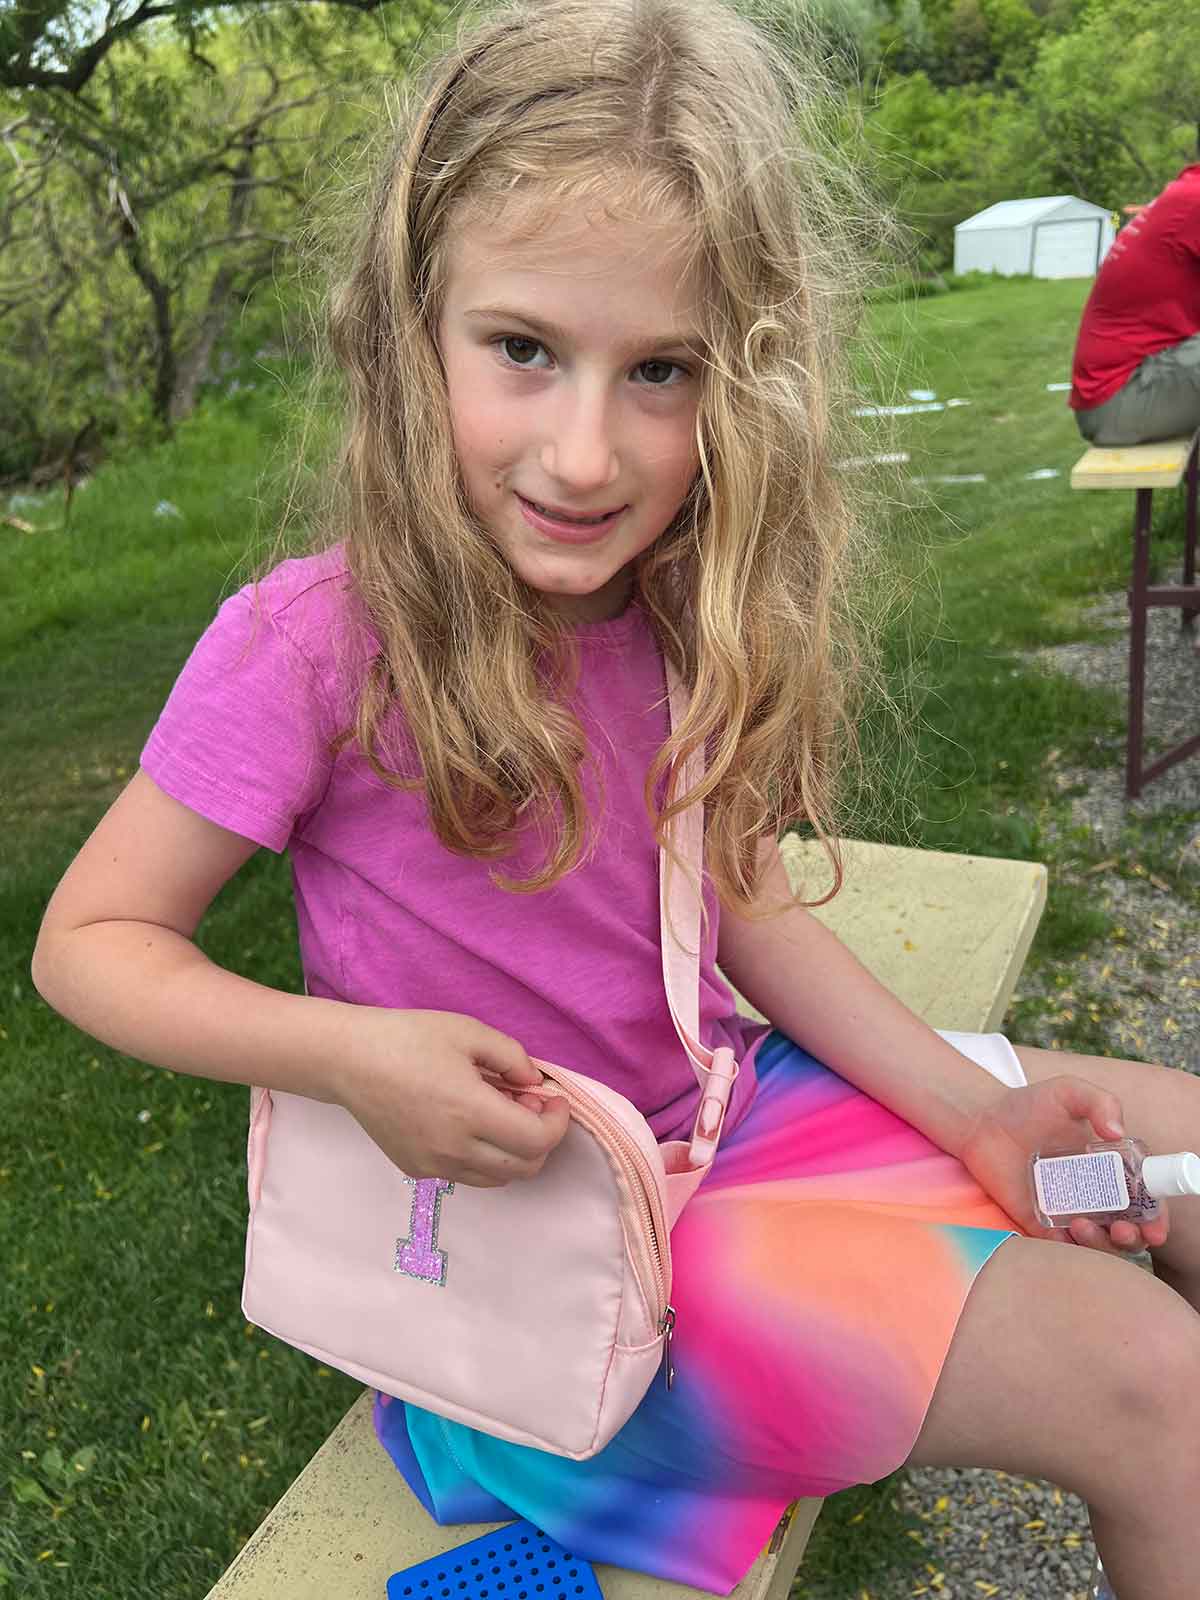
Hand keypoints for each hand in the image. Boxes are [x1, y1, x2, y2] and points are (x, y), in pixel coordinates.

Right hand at [333, 1007, 570, 1186]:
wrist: (349, 1060)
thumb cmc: (409, 1038)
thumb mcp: (469, 1032)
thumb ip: (513, 1057)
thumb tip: (535, 1083)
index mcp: (470, 1112)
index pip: (537, 1140)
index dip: (557, 1122)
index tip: (554, 1099)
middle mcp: (454, 1149)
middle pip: (525, 1167)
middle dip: (541, 1138)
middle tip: (529, 1103)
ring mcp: (434, 1165)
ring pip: (498, 1178)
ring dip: (514, 1151)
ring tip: (499, 1113)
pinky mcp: (417, 1170)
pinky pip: (467, 1174)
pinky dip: (484, 1156)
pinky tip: (470, 1123)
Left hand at [957, 1074, 1169, 1254]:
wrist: (982, 1122)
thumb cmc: (1028, 1106)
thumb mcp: (1068, 1092)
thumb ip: (1100, 1102)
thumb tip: (1118, 1132)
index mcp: (1111, 1167)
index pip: (1145, 1198)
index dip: (1156, 1215)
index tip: (1153, 1225)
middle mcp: (1095, 1193)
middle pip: (1130, 1228)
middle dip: (1135, 1238)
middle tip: (1122, 1228)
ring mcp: (1070, 1210)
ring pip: (1101, 1243)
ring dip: (1102, 1244)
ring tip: (1082, 1224)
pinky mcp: (1042, 1223)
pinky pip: (1065, 1249)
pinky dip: (1072, 1249)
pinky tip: (1066, 1231)